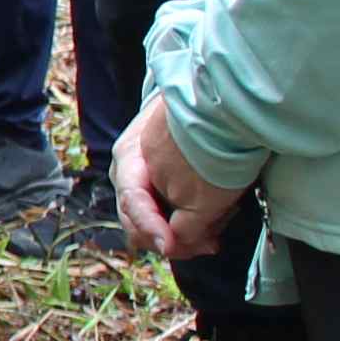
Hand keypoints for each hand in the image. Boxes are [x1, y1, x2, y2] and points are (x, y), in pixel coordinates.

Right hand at [112, 99, 238, 258]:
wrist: (193, 96)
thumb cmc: (187, 118)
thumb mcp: (187, 144)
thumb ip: (186, 180)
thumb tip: (188, 225)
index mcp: (128, 159)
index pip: (132, 202)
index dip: (150, 226)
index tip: (170, 245)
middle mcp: (127, 175)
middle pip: (135, 222)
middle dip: (171, 240)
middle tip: (207, 244)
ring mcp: (138, 184)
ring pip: (149, 226)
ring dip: (181, 236)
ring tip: (213, 236)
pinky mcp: (155, 191)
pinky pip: (162, 220)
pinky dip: (185, 229)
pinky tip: (209, 230)